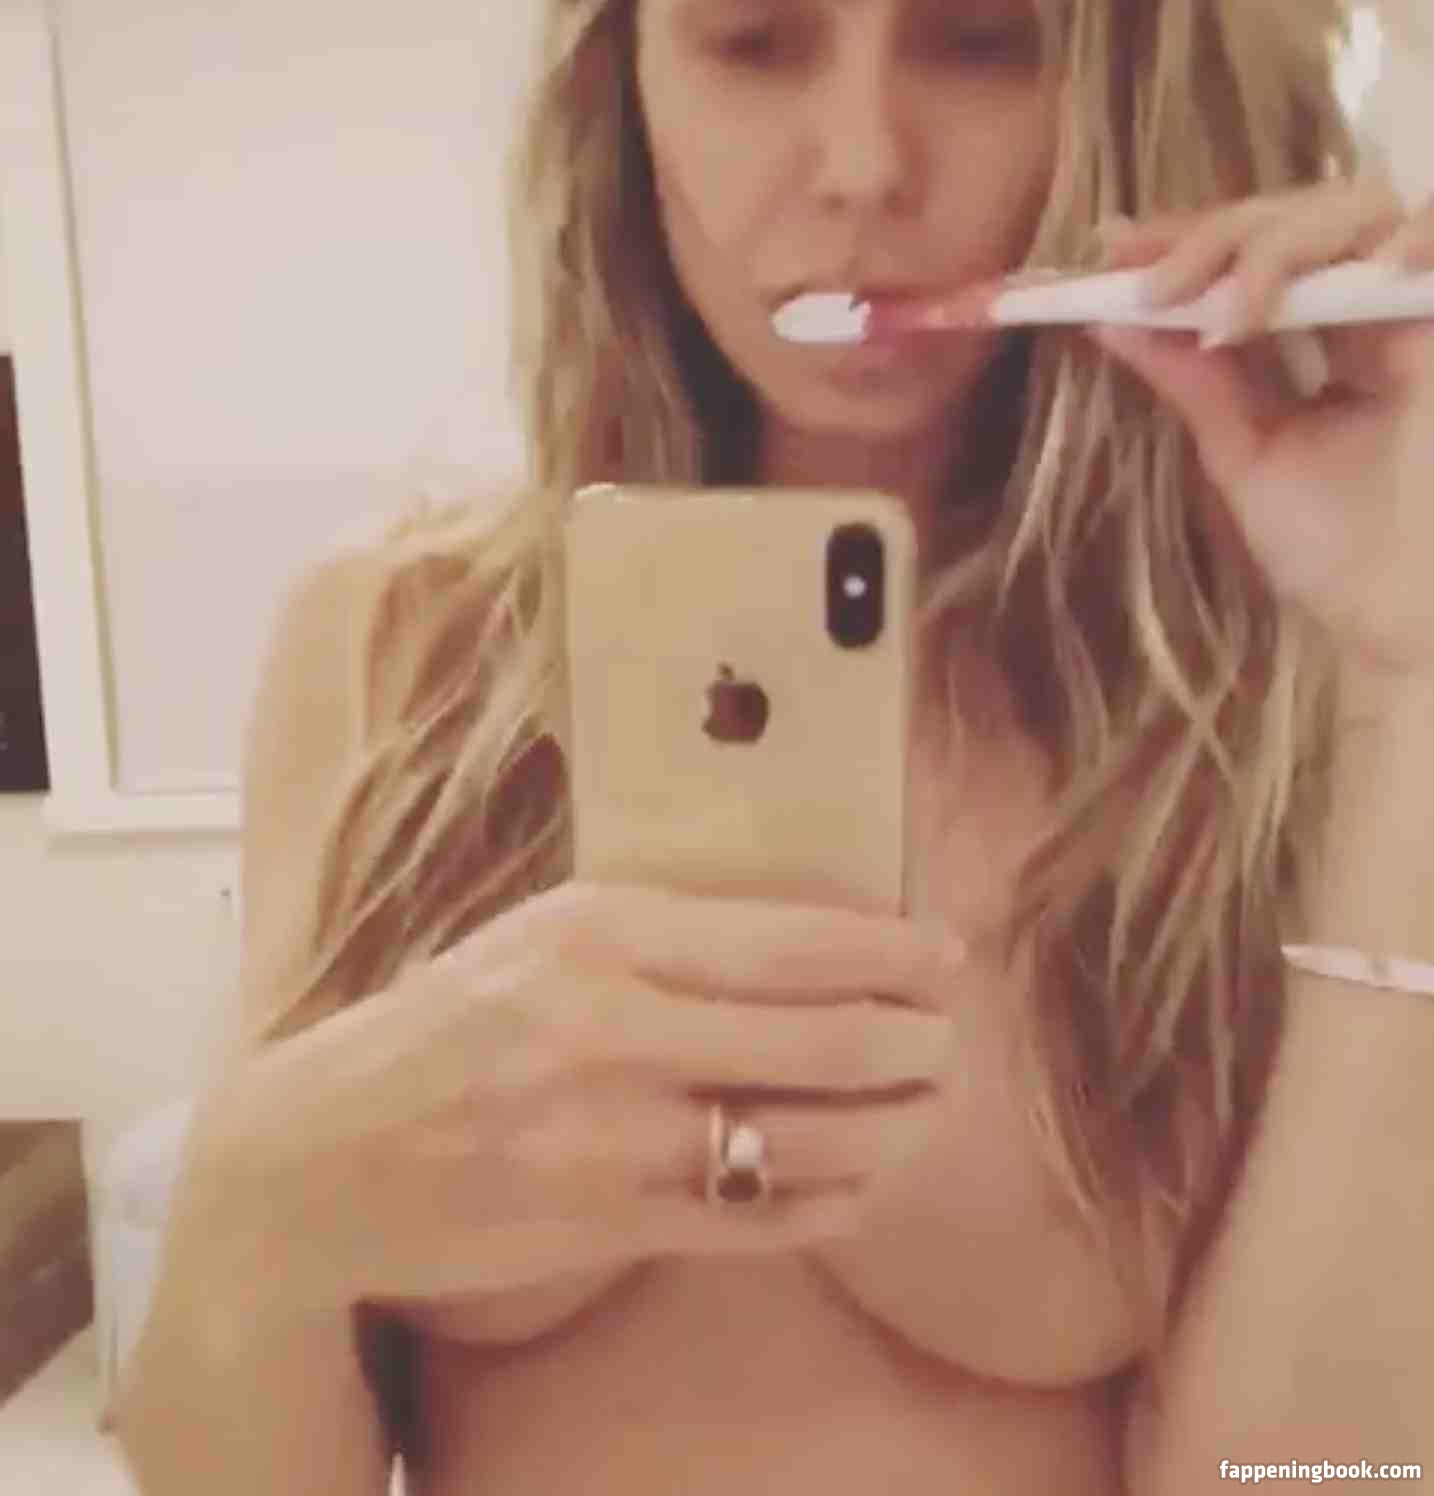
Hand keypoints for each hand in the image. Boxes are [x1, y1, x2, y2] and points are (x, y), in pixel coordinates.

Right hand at [186, 880, 962, 1321]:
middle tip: (950, 1043)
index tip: (945, 957)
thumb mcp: (539, 935)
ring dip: (893, 1130)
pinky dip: (829, 1204)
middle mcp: (613, 1027)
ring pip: (808, 1139)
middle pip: (822, 1039)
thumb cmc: (442, 1025)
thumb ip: (659, 931)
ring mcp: (613, 1136)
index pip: (788, 940)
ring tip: (926, 1113)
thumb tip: (806, 938)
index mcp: (599, 933)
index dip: (889, 952)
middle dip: (915, 1043)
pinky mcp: (608, 1223)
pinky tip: (860, 1184)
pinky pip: (757, 1220)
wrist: (322, 1152)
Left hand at [1086, 178, 1433, 701]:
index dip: (1189, 238)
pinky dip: (1416, 238)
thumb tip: (1107, 319)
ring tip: (1235, 312)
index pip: (1257, 250)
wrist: (1412, 627)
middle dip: (1215, 237)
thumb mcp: (1252, 455)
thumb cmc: (1346, 555)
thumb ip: (1194, 383)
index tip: (1112, 249)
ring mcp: (1421, 312)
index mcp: (1330, 333)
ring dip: (1284, 246)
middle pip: (1299, 214)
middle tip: (1150, 284)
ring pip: (1361, 212)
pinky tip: (1375, 269)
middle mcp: (1379, 308)